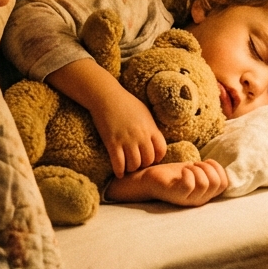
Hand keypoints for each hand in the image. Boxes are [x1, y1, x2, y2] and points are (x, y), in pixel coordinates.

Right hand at [45, 59, 168, 177]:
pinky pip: (118, 163)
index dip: (157, 157)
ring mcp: (126, 140)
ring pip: (134, 164)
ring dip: (131, 169)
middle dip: (144, 164)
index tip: (151, 157)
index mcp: (150, 128)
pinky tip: (119, 173)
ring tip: (128, 167)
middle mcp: (140, 136)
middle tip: (138, 164)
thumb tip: (154, 139)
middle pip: (148, 160)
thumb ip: (150, 127)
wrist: (106, 96)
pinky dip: (119, 171)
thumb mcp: (144, 112)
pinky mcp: (112, 143)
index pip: (161, 150)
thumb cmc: (125, 102)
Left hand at [105, 159, 229, 206]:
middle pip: (217, 183)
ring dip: (197, 169)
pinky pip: (189, 185)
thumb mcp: (193, 171)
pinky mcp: (176, 195)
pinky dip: (188, 173)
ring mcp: (187, 199)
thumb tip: (217, 165)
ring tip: (188, 167)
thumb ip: (206, 171)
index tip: (205, 162)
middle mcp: (199, 200)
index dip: (218, 169)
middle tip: (195, 164)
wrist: (148, 179)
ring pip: (204, 184)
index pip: (224, 184)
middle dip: (208, 167)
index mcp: (205, 194)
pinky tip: (183, 170)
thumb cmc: (171, 174)